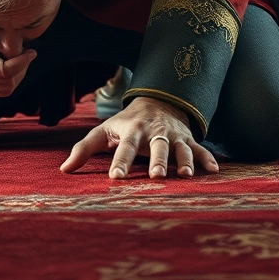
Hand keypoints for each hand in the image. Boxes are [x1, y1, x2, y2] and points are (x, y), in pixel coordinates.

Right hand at [0, 8, 36, 96]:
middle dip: (23, 69)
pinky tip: (10, 64)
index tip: (32, 51)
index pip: (4, 70)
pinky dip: (9, 81)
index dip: (22, 63)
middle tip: (28, 52)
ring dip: (18, 76)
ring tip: (21, 58)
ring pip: (5, 90)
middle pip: (8, 83)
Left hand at [60, 95, 219, 180]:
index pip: (124, 148)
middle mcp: (153, 132)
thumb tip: (63, 170)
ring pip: (180, 147)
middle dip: (157, 160)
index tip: (114, 178)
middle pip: (156, 146)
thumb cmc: (125, 123)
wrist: (156, 100)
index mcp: (131, 131)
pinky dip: (207, 158)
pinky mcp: (187, 139)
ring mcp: (173, 135)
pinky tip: (215, 170)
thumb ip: (84, 149)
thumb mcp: (104, 131)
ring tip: (185, 175)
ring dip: (184, 160)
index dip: (119, 162)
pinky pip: (200, 148)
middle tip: (155, 176)